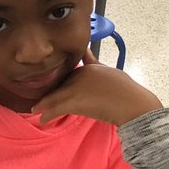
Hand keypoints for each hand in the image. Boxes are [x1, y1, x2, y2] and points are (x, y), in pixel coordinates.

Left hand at [32, 49, 162, 125]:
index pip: (66, 76)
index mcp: (86, 67)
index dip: (58, 85)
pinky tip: (42, 119)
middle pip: (58, 86)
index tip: (51, 89)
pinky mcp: (75, 102)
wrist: (132, 103)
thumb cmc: (124, 89)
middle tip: (38, 103)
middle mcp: (78, 75)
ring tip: (36, 110)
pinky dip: (48, 114)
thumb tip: (85, 49)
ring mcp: (76, 88)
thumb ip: (93, 60)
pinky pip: (56, 108)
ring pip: (54, 97)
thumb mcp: (107, 69)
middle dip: (48, 95)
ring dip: (43, 105)